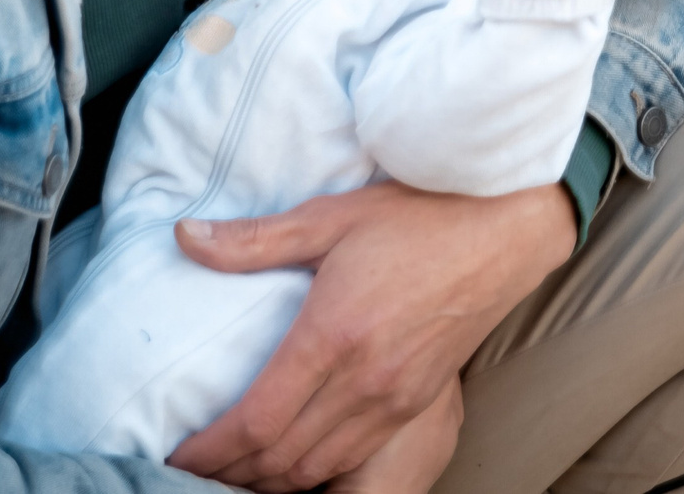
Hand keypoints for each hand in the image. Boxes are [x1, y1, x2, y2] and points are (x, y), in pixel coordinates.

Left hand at [166, 180, 573, 489]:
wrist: (505, 230)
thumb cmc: (420, 216)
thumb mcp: (332, 216)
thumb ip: (256, 238)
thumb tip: (185, 236)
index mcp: (333, 335)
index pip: (257, 420)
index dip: (210, 449)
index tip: (179, 453)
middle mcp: (364, 380)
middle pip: (281, 458)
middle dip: (230, 472)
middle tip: (196, 466)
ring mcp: (395, 398)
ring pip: (317, 468)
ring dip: (270, 479)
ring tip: (235, 470)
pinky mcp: (418, 403)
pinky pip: (353, 456)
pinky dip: (314, 472)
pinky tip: (294, 461)